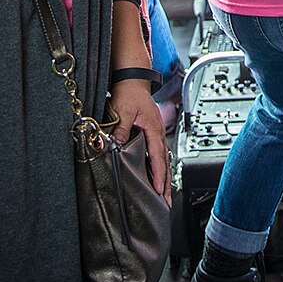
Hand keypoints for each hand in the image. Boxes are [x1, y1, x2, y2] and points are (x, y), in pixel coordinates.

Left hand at [109, 78, 170, 198]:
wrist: (133, 78)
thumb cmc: (129, 92)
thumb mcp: (122, 112)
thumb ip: (120, 130)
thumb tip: (115, 147)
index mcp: (153, 129)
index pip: (158, 157)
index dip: (159, 175)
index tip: (159, 190)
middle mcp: (158, 132)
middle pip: (165, 162)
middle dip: (167, 183)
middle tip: (167, 202)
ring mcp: (157, 132)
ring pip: (163, 159)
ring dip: (165, 177)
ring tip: (164, 194)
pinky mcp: (152, 131)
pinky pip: (159, 153)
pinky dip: (160, 167)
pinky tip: (157, 175)